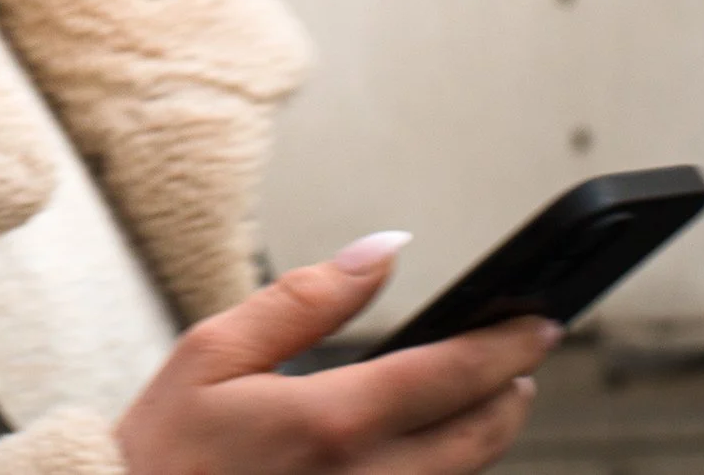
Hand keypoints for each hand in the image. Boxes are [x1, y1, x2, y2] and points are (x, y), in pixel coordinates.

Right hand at [115, 233, 557, 474]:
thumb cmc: (166, 445)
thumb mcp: (215, 351)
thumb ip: (306, 300)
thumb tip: (381, 250)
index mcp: (328, 423)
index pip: (444, 377)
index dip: (500, 346)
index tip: (537, 320)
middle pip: (473, 440)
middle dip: (509, 392)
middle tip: (526, 353)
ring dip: (487, 435)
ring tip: (493, 394)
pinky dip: (444, 469)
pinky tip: (435, 445)